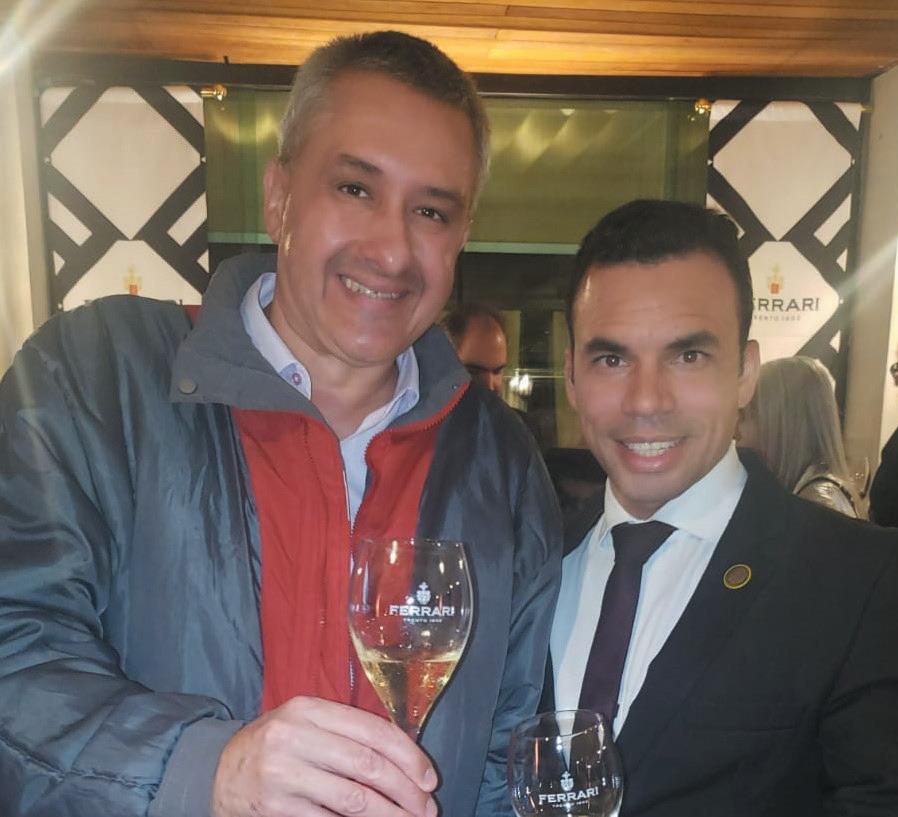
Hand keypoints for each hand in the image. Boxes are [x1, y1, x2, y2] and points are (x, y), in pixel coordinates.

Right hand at [211, 696, 438, 816]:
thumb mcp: (306, 723)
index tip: (429, 778)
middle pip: (368, 766)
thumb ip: (347, 731)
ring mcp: (283, 775)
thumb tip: (406, 758)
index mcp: (309, 709)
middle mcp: (295, 737)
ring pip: (353, 800)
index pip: (373, 730)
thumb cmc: (277, 745)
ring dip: (389, 815)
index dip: (408, 756)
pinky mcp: (275, 809)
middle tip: (426, 808)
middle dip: (405, 791)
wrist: (219, 772)